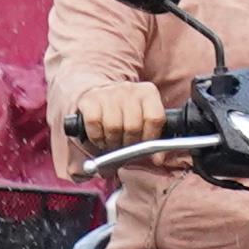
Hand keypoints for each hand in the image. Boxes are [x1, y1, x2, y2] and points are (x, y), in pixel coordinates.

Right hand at [67, 77, 184, 148]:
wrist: (99, 96)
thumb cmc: (125, 114)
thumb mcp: (143, 121)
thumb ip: (153, 140)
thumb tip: (158, 159)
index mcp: (148, 93)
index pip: (155, 119)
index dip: (150, 138)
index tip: (144, 148)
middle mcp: (129, 89)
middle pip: (133, 127)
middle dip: (129, 144)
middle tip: (125, 148)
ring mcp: (108, 93)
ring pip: (113, 127)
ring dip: (112, 143)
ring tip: (113, 143)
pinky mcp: (90, 100)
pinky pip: (94, 124)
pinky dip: (97, 137)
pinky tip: (100, 138)